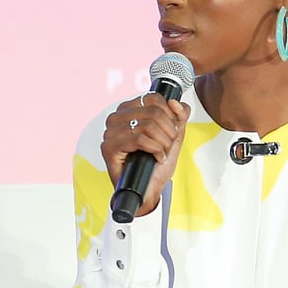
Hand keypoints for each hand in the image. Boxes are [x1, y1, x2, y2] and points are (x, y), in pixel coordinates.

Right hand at [100, 93, 189, 216]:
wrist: (148, 190)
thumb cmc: (156, 164)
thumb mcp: (174, 136)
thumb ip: (179, 116)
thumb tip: (176, 102)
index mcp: (128, 110)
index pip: (152, 98)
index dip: (170, 114)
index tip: (172, 130)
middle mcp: (116, 118)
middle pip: (152, 111)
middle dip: (168, 130)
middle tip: (168, 145)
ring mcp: (110, 133)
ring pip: (147, 126)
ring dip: (163, 142)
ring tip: (162, 153)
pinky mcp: (109, 148)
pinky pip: (139, 140)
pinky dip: (155, 150)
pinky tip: (156, 158)